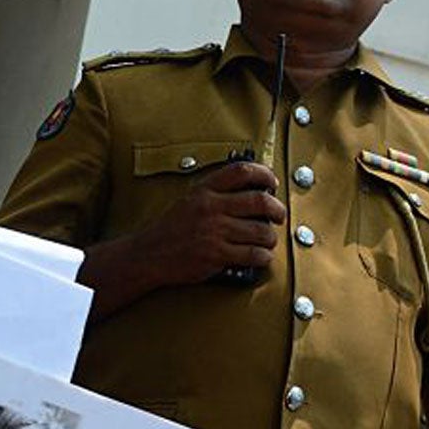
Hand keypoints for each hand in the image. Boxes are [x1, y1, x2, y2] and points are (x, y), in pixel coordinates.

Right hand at [135, 161, 284, 285]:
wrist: (149, 254)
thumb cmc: (171, 229)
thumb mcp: (189, 200)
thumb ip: (216, 194)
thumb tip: (253, 192)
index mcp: (204, 190)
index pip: (241, 171)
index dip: (264, 174)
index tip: (272, 183)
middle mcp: (210, 207)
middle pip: (260, 201)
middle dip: (278, 209)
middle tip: (279, 215)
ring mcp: (214, 231)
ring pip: (261, 231)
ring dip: (271, 238)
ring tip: (267, 240)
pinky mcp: (216, 254)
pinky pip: (253, 255)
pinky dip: (263, 257)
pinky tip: (260, 256)